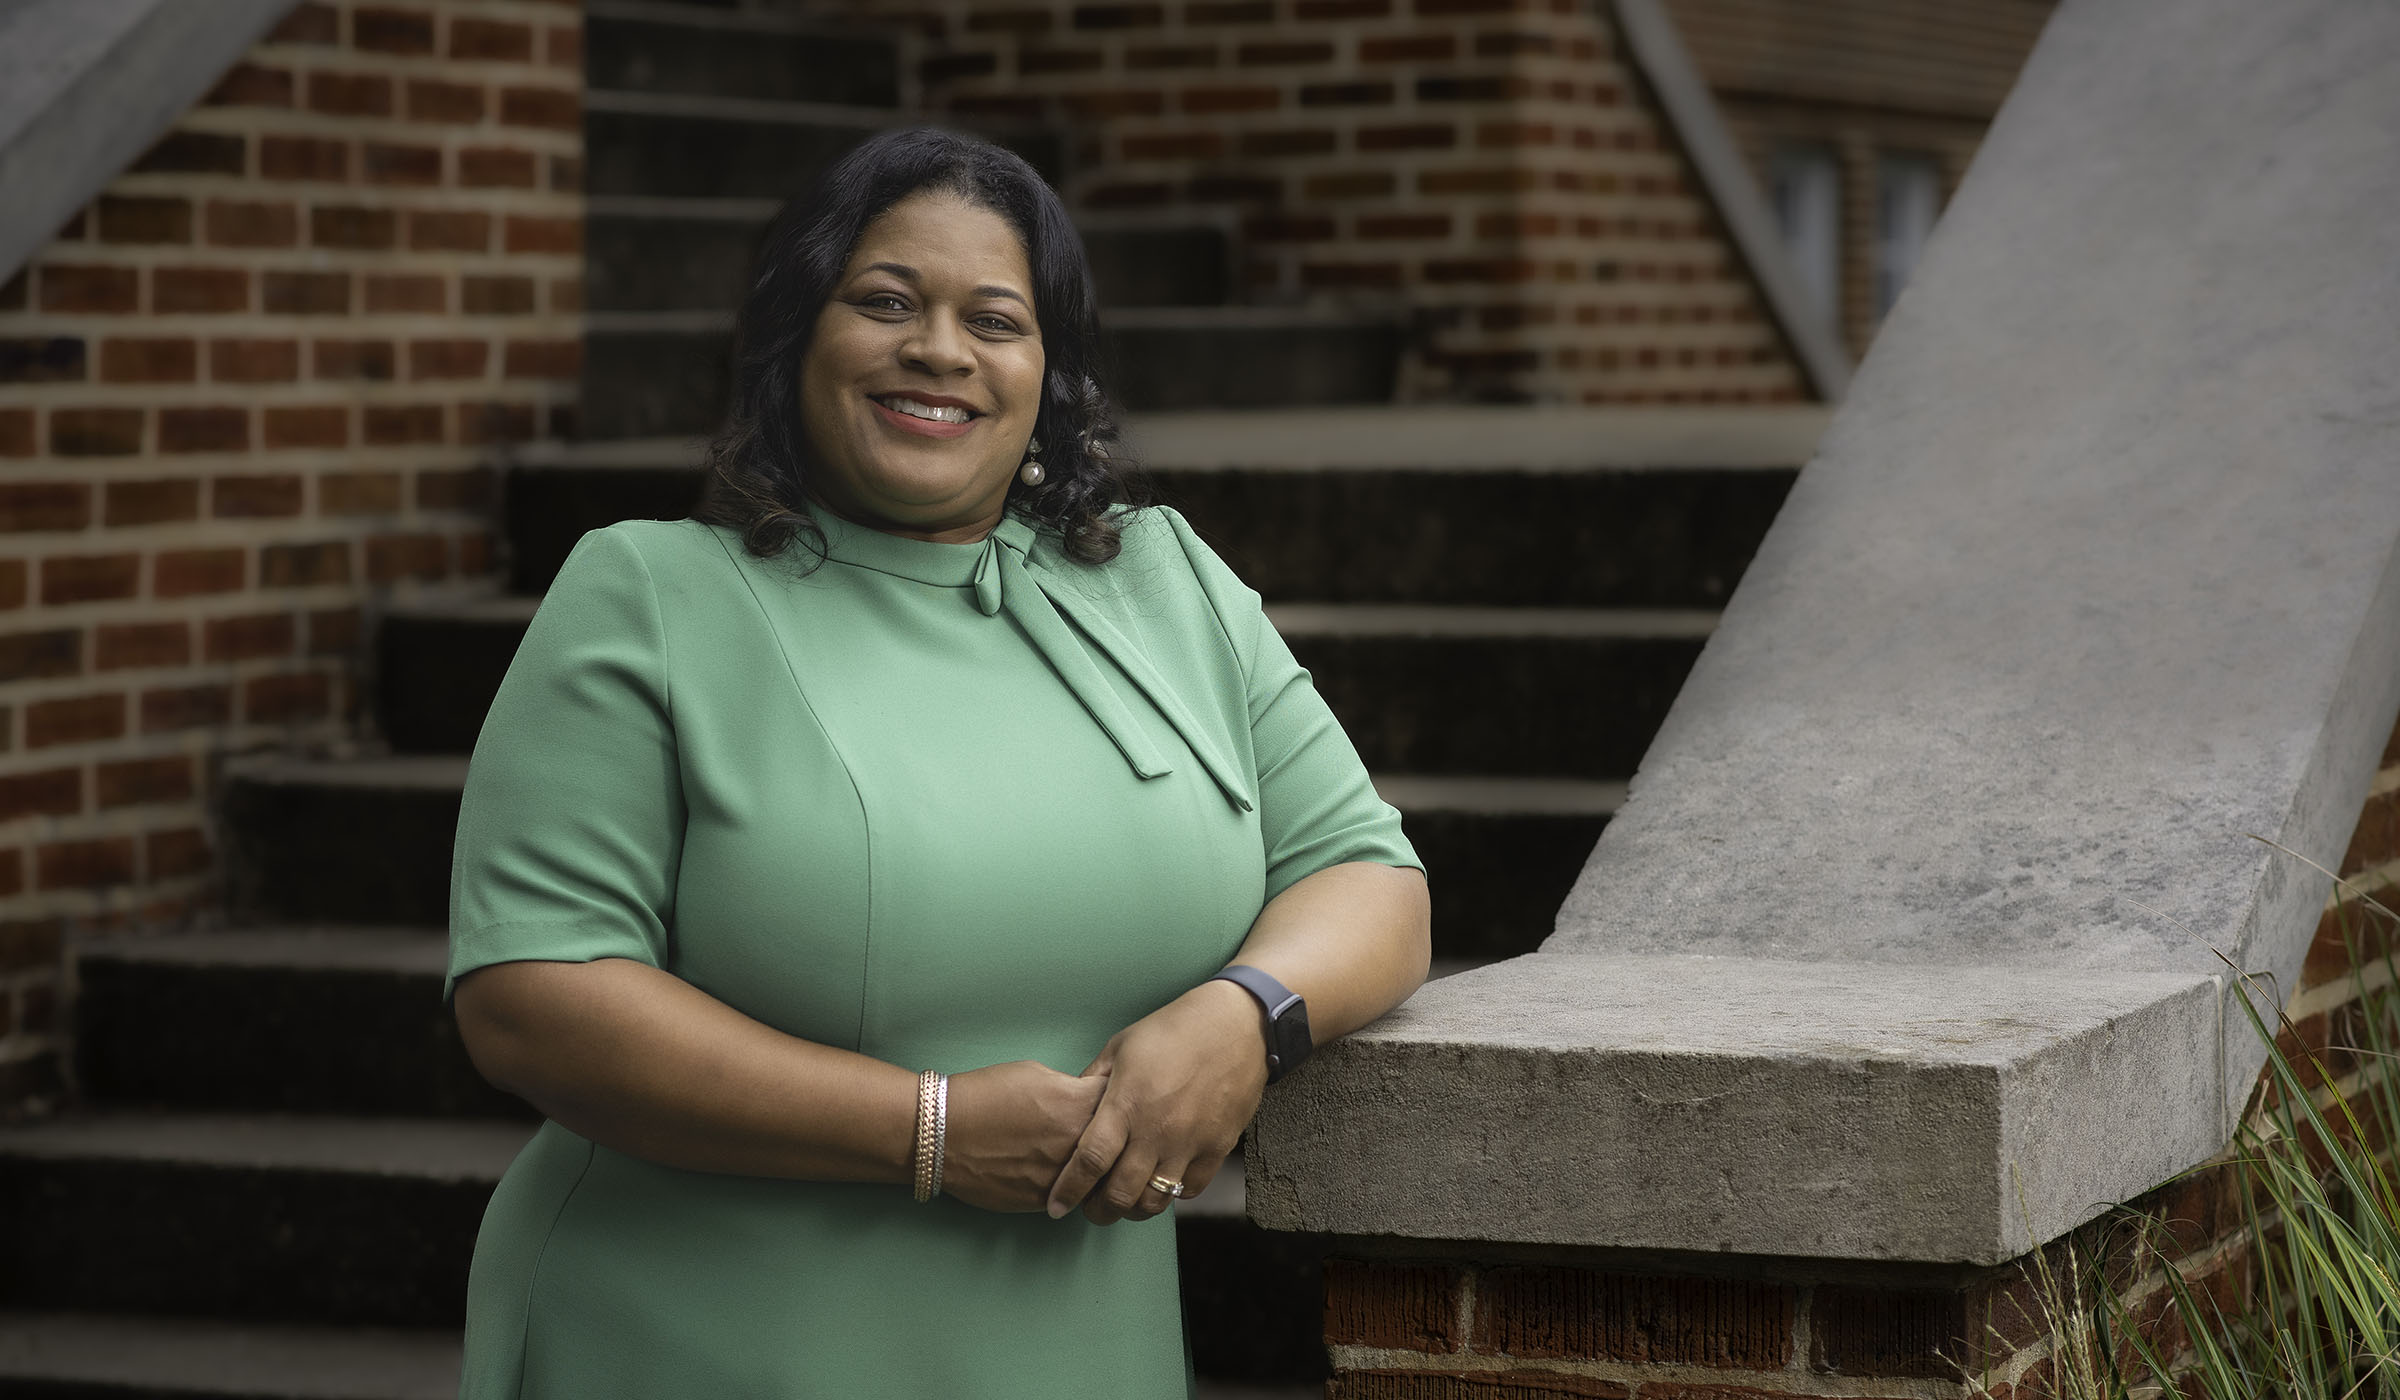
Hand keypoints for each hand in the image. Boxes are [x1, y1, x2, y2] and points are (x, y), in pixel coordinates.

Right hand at [938, 1060, 1106, 1212]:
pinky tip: (1056, 1171)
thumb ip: (1072, 1088)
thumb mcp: (1036, 1074)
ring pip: (1099, 1177)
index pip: (1123, 1103)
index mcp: (1079, 1105)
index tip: (1118, 1100)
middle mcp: (1078, 1143)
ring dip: (1097, 1167)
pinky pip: (1072, 1194)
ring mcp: (1063, 1176)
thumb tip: (1087, 1100)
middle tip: (1109, 1133)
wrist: (940, 1132)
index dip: (1121, 1101)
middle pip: (1120, 1144)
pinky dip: (1071, 1184)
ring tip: (1082, 1155)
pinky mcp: (1044, 1200)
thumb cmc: (984, 1095)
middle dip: (1117, 1138)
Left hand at [1044, 980, 1268, 1224]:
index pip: (1089, 1162)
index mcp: (1126, 1104)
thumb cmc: (1174, 1029)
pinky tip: (1162, 1182)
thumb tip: (1071, 1106)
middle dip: (1099, 1211)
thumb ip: (1092, 1081)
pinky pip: (1189, 1189)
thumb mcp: (1121, 1046)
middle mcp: (1156, 1131)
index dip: (1068, 1191)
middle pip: (1120, 1194)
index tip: (1055, 1206)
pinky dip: (1171, 1194)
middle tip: (1091, 1209)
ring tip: (1124, 1202)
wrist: (1237, 1025)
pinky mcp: (1217, 1148)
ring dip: (1133, 1209)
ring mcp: (1189, 1143)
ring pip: (1155, 1200)